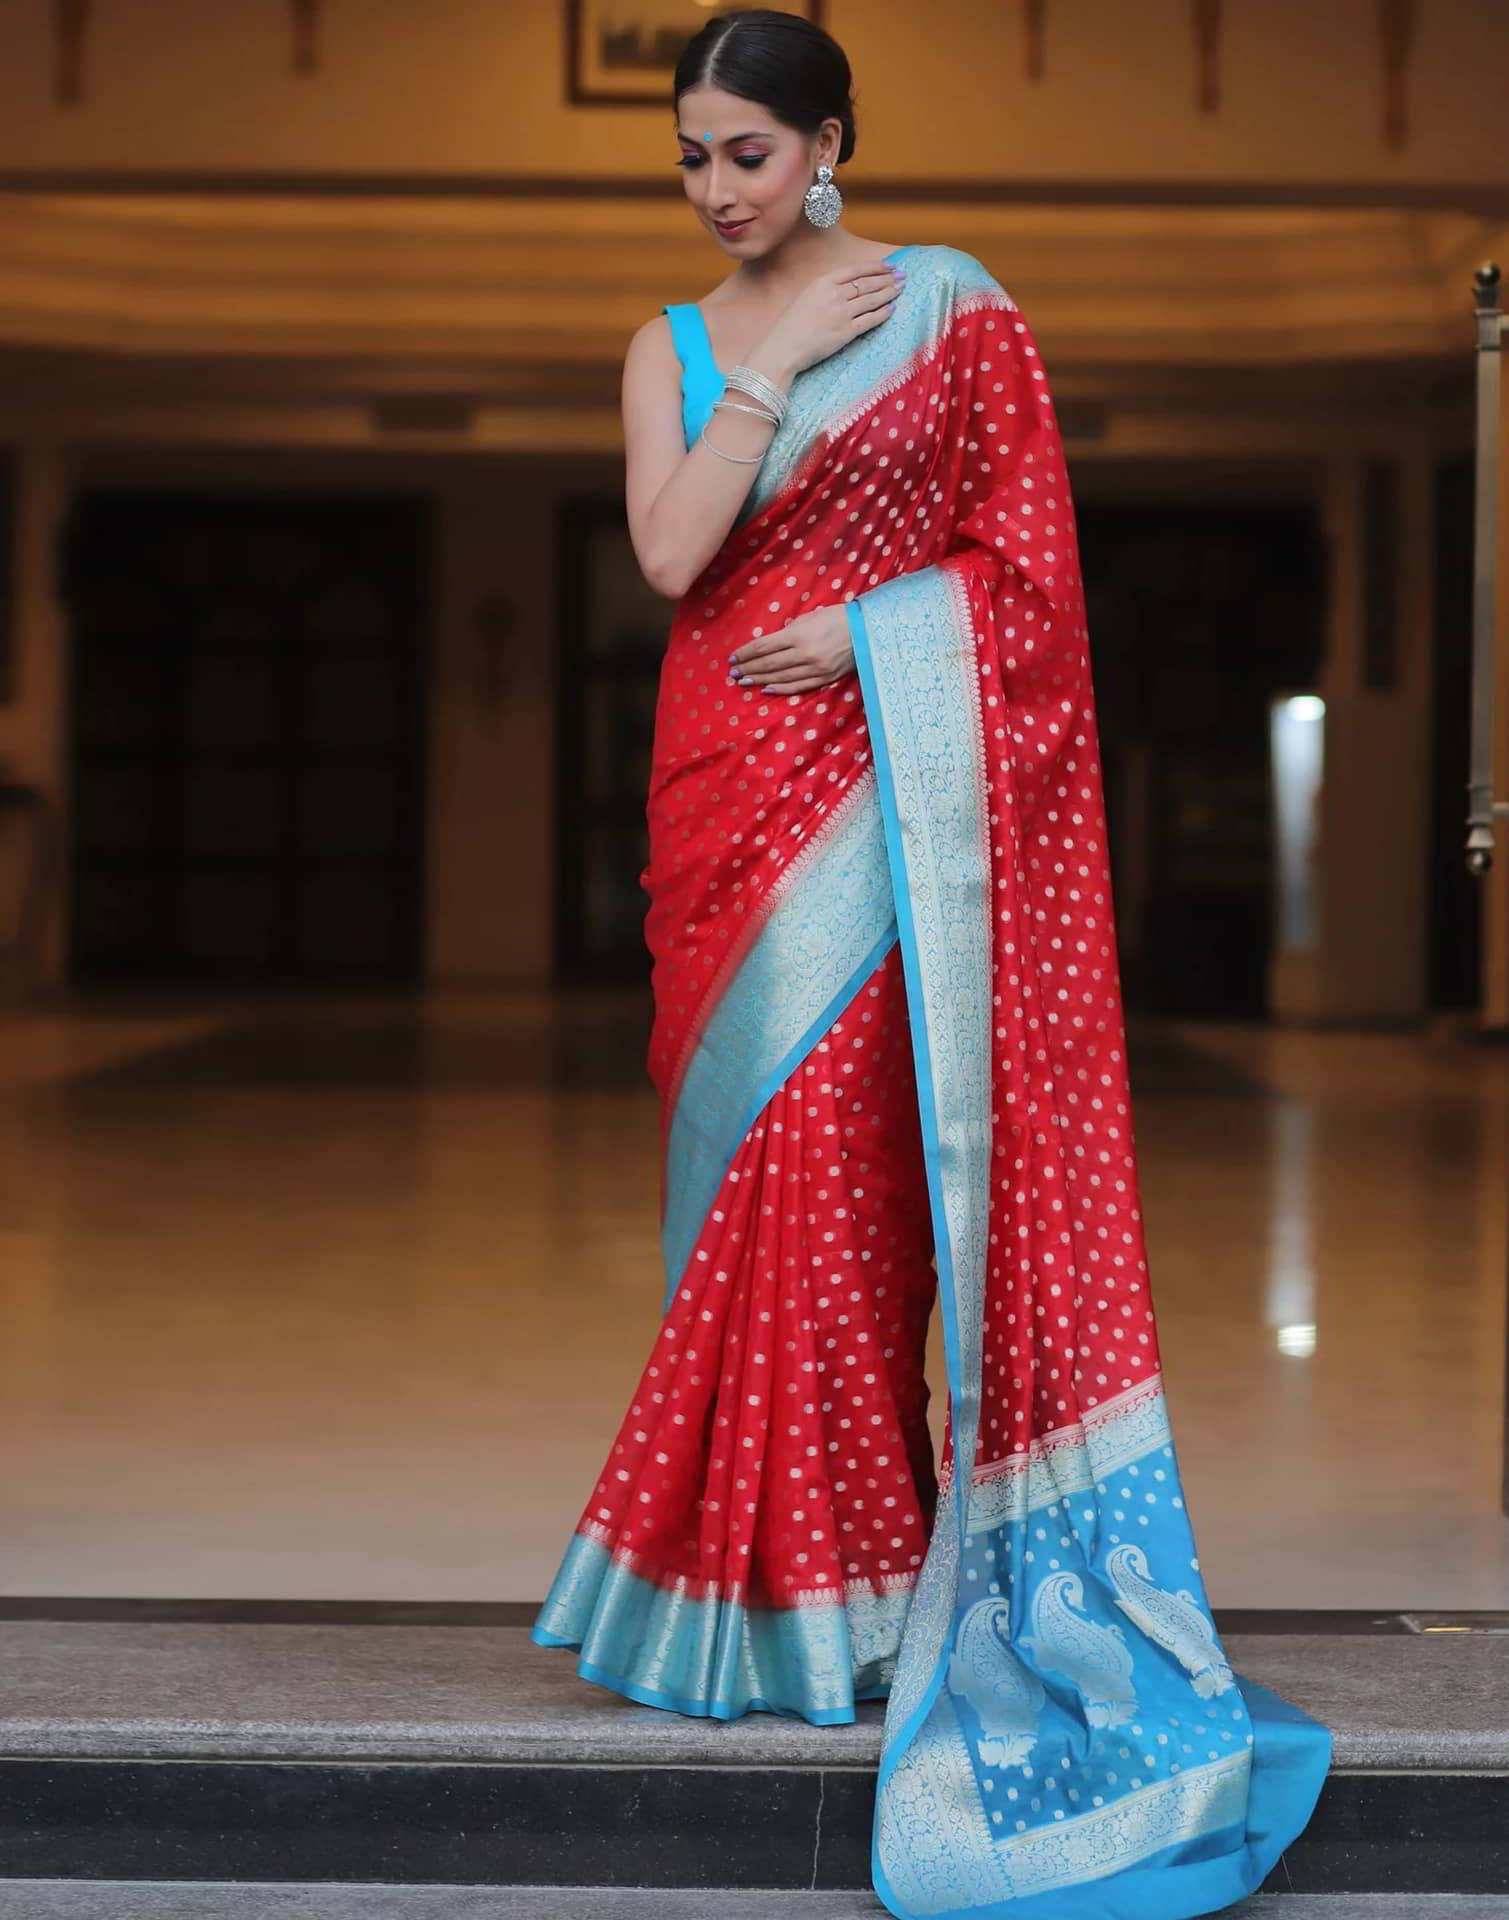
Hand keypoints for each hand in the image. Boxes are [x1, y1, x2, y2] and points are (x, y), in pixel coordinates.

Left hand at [729, 603, 854, 694]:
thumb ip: (789, 630)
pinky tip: (766, 688)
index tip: (733, 658)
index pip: (764, 646)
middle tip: (733, 673)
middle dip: (749, 668)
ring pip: (780, 677)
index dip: (746, 653)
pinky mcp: (823, 679)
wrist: (866, 631)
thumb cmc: (836, 618)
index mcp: (798, 635)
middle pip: (768, 663)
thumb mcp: (810, 617)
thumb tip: (771, 643)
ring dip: (759, 679)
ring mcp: (814, 669)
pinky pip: (797, 686)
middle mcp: (804, 654)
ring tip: (744, 681)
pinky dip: (780, 688)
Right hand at [752, 261, 904, 379]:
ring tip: (900, 289)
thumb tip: (847, 289)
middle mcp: (834, 294)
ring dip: (889, 293)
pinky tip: (891, 309)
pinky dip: (883, 313)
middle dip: (888, 279)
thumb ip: (826, 291)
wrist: (783, 348)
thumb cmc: (790, 326)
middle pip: (868, 283)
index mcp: (823, 282)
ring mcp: (842, 313)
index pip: (856, 270)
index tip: (889, 266)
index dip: (875, 267)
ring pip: (872, 299)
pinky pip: (870, 320)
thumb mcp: (806, 297)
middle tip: (902, 277)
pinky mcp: (846, 332)